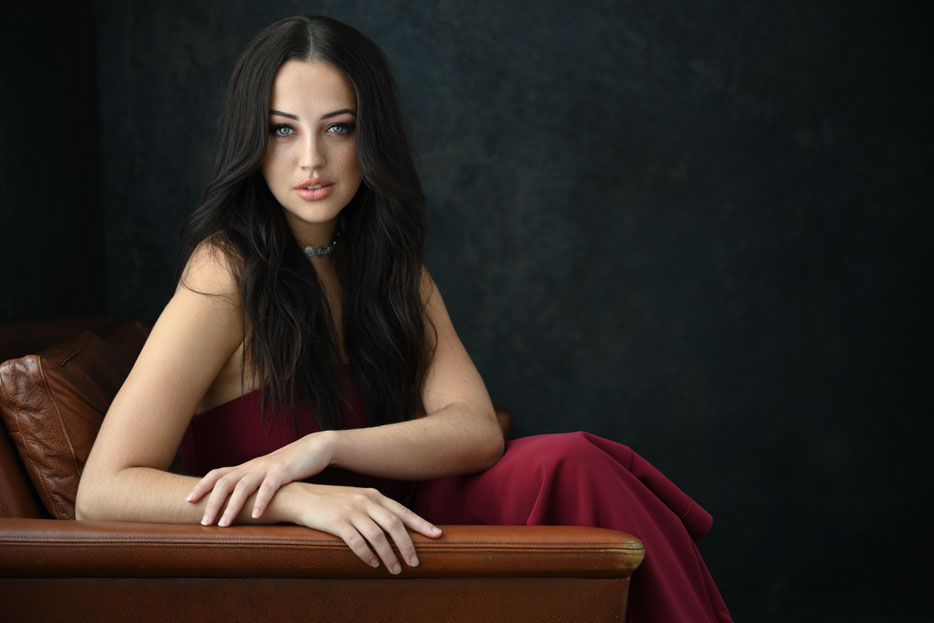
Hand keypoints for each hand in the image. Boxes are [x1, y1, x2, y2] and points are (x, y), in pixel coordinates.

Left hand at [186, 431, 335, 525]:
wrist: (315, 448)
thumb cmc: (290, 465)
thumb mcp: (266, 474)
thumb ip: (253, 485)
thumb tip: (237, 505)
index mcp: (247, 467)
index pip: (217, 474)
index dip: (201, 485)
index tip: (187, 501)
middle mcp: (252, 466)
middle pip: (224, 482)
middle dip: (211, 502)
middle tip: (203, 523)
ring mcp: (267, 468)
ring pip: (243, 486)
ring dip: (232, 507)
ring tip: (224, 525)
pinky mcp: (284, 471)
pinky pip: (269, 487)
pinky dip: (261, 501)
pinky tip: (257, 516)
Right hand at [289, 482, 442, 572]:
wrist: (300, 497)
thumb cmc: (331, 502)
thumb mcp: (356, 499)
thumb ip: (375, 509)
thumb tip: (395, 527)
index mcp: (373, 495)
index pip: (402, 511)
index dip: (421, 523)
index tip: (437, 535)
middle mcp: (366, 500)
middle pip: (394, 524)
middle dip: (407, 545)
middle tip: (415, 562)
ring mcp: (351, 510)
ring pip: (378, 536)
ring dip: (389, 555)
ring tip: (395, 569)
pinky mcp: (336, 521)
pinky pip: (357, 541)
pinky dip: (367, 555)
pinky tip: (373, 564)